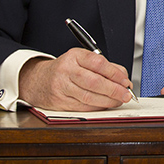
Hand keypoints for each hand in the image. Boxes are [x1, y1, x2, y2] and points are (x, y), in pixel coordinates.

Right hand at [19, 48, 133, 109]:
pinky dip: (97, 107)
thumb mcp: (82, 60)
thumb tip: (124, 79)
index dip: (115, 73)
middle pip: (94, 82)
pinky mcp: (59, 102)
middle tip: (126, 94)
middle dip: (114, 90)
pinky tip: (105, 105)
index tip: (126, 81)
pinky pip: (82, 107)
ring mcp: (61, 87)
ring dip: (108, 101)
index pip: (98, 63)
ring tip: (119, 101)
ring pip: (89, 97)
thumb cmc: (66, 69)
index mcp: (75, 56)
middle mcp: (66, 70)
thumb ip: (105, 67)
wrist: (37, 80)